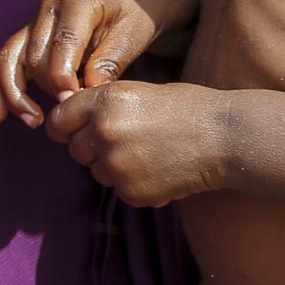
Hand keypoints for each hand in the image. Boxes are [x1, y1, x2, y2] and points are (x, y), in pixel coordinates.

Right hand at [0, 0, 169, 128]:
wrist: (131, 3)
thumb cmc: (134, 18)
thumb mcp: (132, 36)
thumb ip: (108, 62)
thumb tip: (86, 92)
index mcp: (77, 0)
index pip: (62, 43)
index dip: (63, 77)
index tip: (72, 103)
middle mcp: (50, 7)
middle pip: (37, 54)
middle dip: (50, 88)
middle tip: (70, 113)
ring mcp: (36, 20)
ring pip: (13, 59)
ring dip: (17, 94)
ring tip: (33, 121)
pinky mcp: (30, 36)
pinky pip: (9, 62)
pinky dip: (2, 89)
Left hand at [43, 79, 229, 206]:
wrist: (224, 138)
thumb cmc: (188, 108)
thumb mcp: (139, 92)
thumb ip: (104, 105)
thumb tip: (72, 119)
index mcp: (106, 101)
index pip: (60, 119)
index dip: (65, 126)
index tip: (71, 130)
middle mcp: (105, 133)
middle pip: (75, 149)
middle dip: (92, 147)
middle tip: (125, 140)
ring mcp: (117, 166)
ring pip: (96, 171)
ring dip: (112, 166)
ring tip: (147, 153)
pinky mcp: (131, 192)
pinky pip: (119, 189)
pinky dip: (133, 183)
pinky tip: (159, 168)